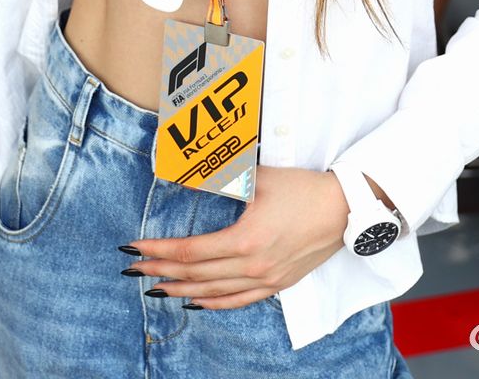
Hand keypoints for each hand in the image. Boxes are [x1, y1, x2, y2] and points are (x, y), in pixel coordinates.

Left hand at [124, 166, 346, 308]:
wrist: (345, 209)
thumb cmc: (302, 188)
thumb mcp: (258, 177)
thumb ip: (220, 178)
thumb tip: (186, 175)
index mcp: (245, 240)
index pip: (190, 252)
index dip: (159, 251)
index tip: (135, 248)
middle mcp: (252, 266)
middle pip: (195, 275)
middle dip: (160, 271)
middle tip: (134, 267)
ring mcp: (266, 279)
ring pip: (213, 292)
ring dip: (181, 290)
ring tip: (156, 287)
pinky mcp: (278, 284)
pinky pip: (239, 301)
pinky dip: (214, 303)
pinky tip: (196, 301)